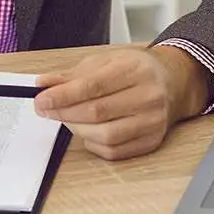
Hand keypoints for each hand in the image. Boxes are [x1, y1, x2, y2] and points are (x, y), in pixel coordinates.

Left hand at [32, 46, 208, 160]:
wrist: (171, 83)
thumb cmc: (134, 70)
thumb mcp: (104, 62)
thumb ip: (72, 75)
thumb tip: (43, 84)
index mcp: (134, 70)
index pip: (92, 86)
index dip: (63, 95)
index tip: (41, 99)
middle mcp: (147, 96)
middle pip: (97, 112)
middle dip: (65, 113)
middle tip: (46, 110)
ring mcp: (152, 121)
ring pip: (106, 135)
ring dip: (78, 130)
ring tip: (69, 119)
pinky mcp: (152, 141)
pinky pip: (115, 151)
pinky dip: (94, 145)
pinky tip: (89, 132)